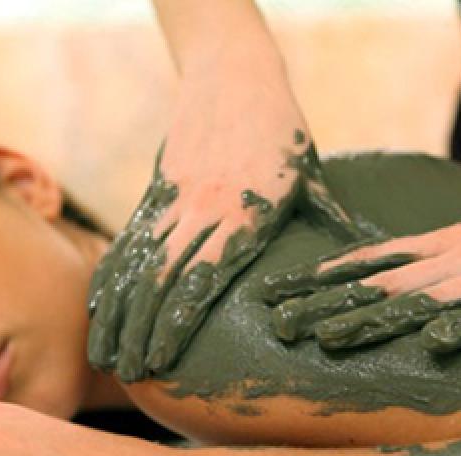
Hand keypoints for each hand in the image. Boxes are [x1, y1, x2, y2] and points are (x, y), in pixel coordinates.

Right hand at [87, 71, 313, 381]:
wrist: (234, 75)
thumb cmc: (284, 133)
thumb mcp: (313, 179)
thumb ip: (328, 227)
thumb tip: (362, 273)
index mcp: (245, 214)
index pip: (204, 277)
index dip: (179, 322)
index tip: (163, 360)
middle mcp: (203, 210)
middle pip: (164, 280)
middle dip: (143, 332)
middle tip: (131, 376)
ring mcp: (174, 201)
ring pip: (139, 265)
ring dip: (120, 314)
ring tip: (107, 356)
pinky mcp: (156, 192)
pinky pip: (129, 242)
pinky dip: (111, 277)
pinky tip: (98, 309)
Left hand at [261, 184, 460, 352]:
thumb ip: (453, 261)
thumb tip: (417, 287)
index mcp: (449, 244)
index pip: (373, 260)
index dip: (322, 276)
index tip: (277, 291)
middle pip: (383, 281)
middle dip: (327, 301)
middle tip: (276, 321)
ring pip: (425, 298)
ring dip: (373, 318)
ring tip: (327, 338)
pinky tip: (430, 344)